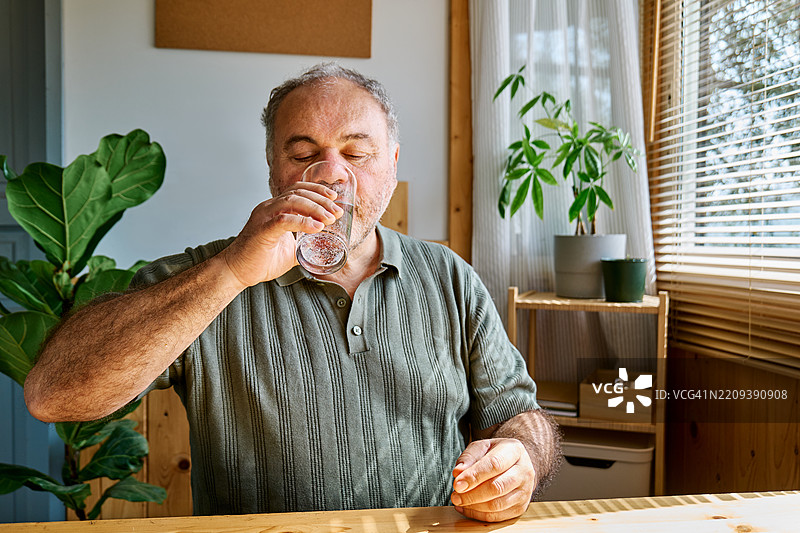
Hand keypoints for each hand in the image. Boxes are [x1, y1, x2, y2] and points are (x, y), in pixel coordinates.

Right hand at [219, 182, 342, 287]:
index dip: (317, 190)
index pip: (297, 189)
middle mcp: (268, 208)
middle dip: (321, 200)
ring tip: (330, 219)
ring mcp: (263, 217)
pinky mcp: (262, 230)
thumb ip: (304, 245)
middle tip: (337, 211)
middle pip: (298, 193)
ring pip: (292, 202)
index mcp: (273, 208)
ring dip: (315, 208)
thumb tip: (322, 249)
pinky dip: (303, 222)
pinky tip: (316, 227)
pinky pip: (284, 220)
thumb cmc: (259, 261)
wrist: (236, 272)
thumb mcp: (289, 251)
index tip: (333, 197)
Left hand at [450, 438, 535, 522]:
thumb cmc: (496, 454)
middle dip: (472, 494)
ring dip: (474, 506)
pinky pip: (498, 516)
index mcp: (514, 450)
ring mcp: (525, 491)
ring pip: (497, 505)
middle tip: (455, 496)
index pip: (494, 464)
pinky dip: (479, 515)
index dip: (474, 476)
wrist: (516, 463)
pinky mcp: (520, 507)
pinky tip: (466, 508)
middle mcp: (524, 471)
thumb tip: (458, 473)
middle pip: (497, 487)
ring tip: (459, 501)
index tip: (457, 484)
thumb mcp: (481, 447)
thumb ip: (468, 458)